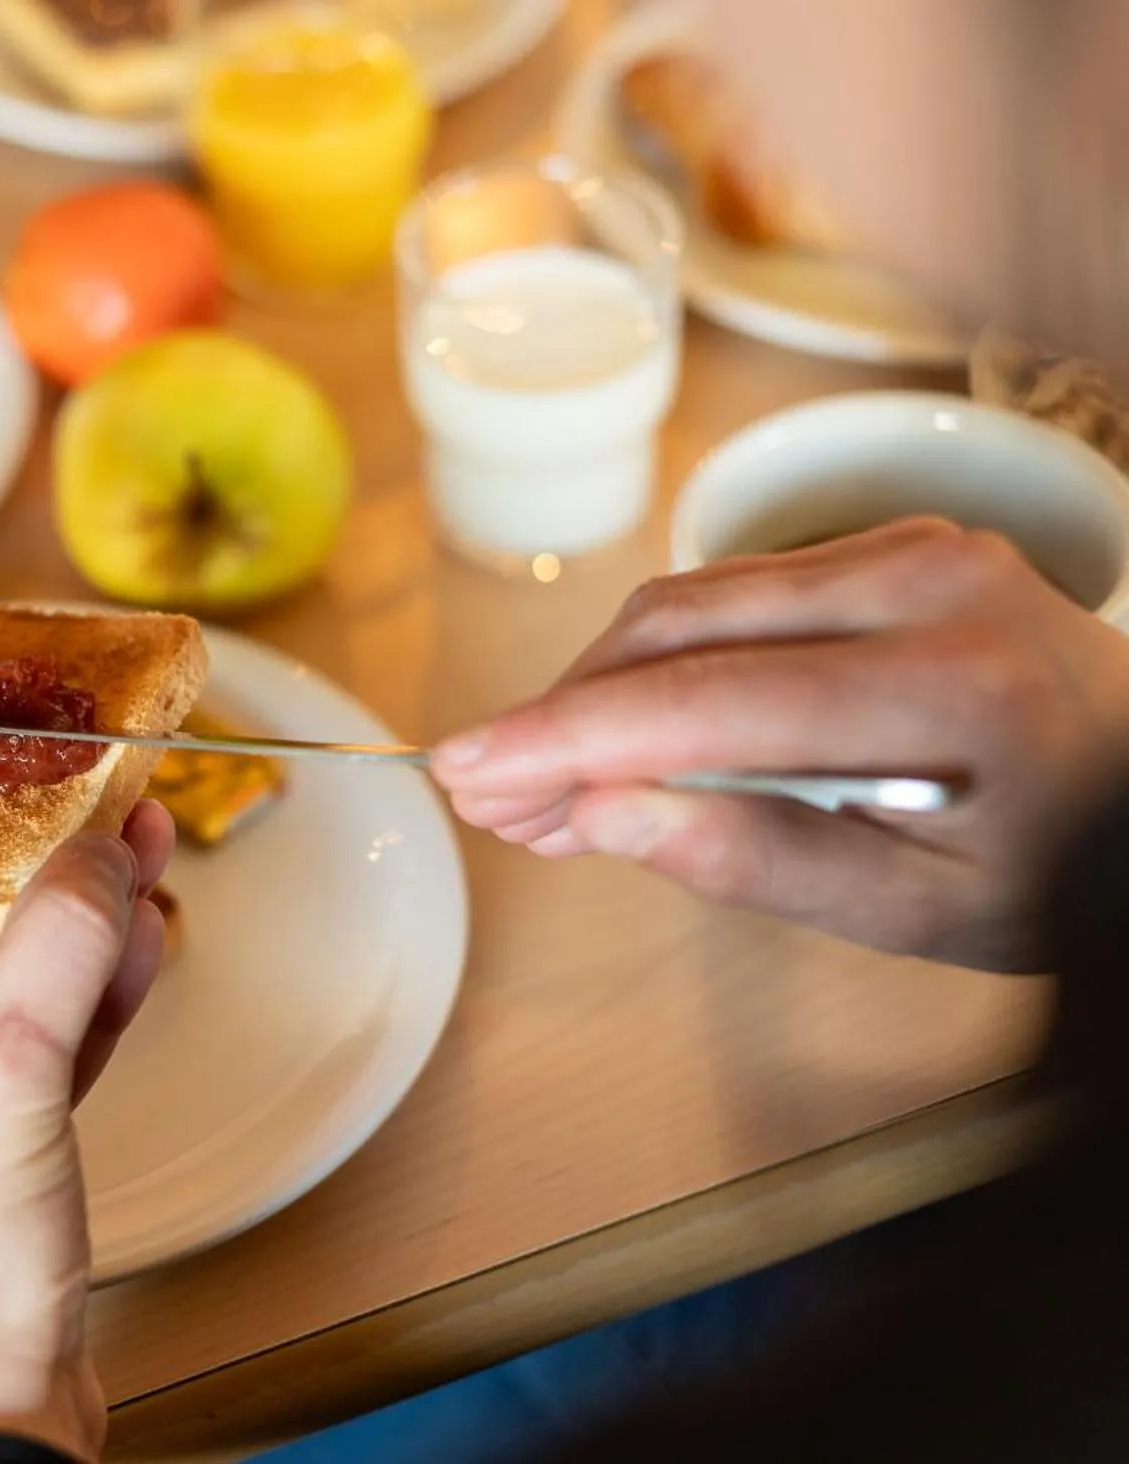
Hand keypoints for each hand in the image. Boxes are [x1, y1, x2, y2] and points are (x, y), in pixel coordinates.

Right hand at [432, 519, 1128, 970]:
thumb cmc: (1067, 870)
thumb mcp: (928, 914)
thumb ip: (762, 862)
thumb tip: (600, 811)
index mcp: (945, 687)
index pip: (702, 703)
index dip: (562, 739)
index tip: (465, 772)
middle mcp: (926, 584)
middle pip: (678, 634)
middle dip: (562, 717)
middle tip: (485, 797)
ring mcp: (912, 550)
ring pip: (693, 602)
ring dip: (599, 687)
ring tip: (537, 778)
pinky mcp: (894, 547)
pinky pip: (738, 595)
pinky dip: (662, 661)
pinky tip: (618, 729)